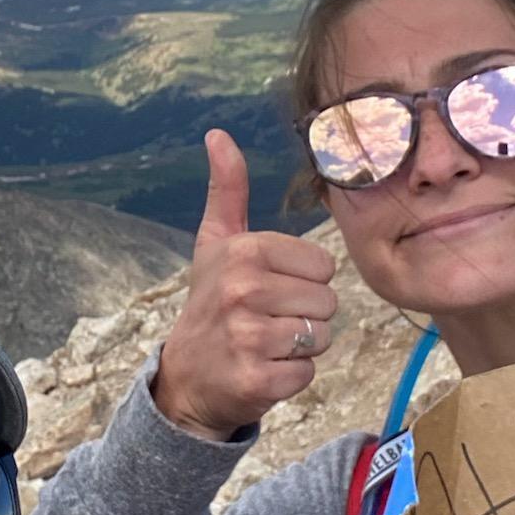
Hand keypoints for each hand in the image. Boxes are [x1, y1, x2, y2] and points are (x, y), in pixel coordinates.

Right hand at [151, 129, 336, 441]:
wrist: (186, 377)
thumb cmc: (210, 302)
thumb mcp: (216, 242)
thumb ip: (227, 189)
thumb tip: (217, 134)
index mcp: (243, 251)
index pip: (324, 265)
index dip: (304, 281)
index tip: (270, 288)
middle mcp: (242, 290)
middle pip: (327, 302)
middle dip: (305, 315)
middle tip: (267, 320)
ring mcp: (247, 337)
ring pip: (321, 337)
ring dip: (300, 347)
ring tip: (266, 344)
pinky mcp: (256, 380)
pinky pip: (307, 373)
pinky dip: (291, 376)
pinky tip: (263, 368)